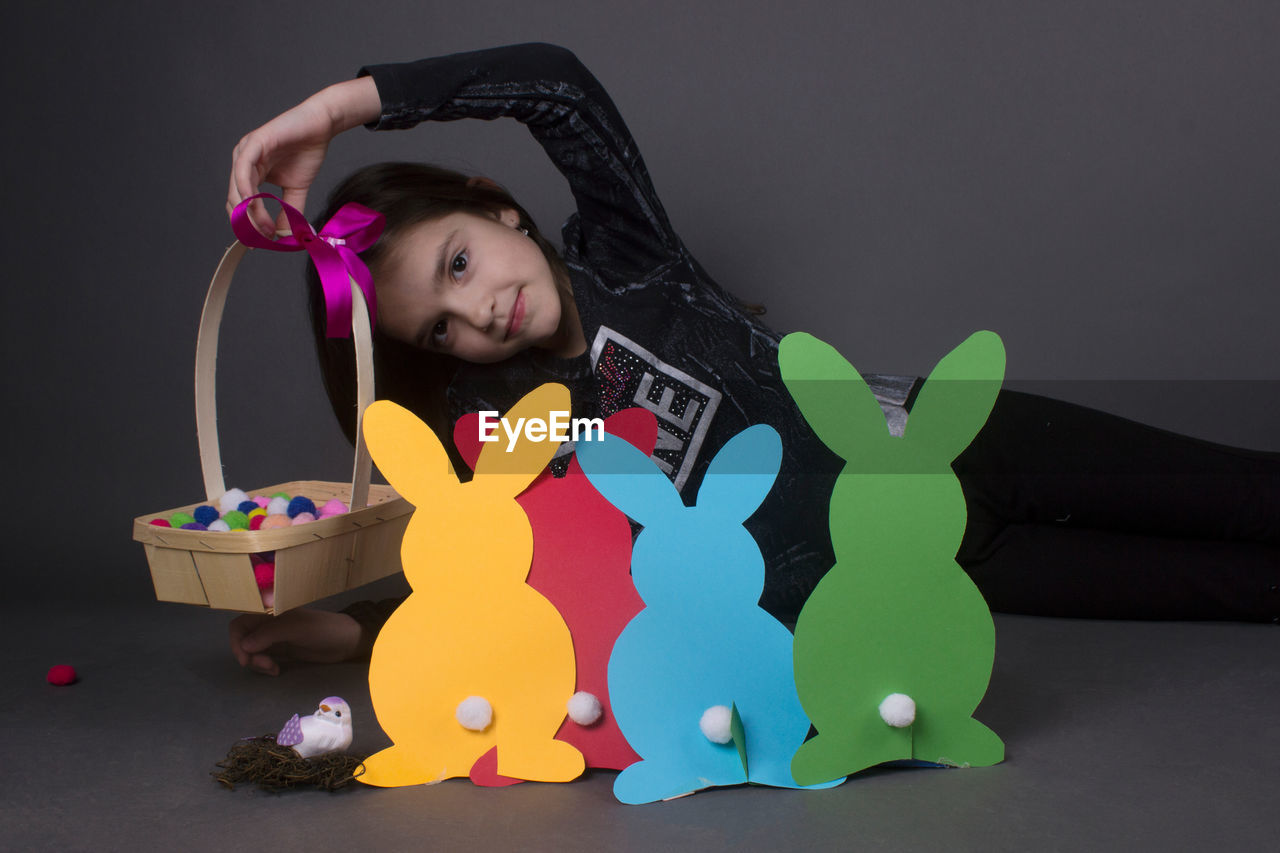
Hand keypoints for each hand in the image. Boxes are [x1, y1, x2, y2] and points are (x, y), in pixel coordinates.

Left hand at [227, 76, 380, 236]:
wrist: (321, 126)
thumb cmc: (307, 152)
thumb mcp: (297, 190)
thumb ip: (289, 211)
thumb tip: (285, 236)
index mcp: (249, 173)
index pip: (239, 205)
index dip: (248, 226)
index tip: (262, 242)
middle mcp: (242, 163)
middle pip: (234, 201)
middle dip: (248, 224)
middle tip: (264, 239)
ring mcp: (245, 152)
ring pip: (236, 189)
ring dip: (249, 213)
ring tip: (265, 228)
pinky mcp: (253, 143)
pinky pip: (243, 171)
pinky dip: (247, 191)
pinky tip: (256, 205)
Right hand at [228, 608, 365, 675]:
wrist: (346, 641)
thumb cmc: (324, 629)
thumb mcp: (297, 629)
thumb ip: (269, 634)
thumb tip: (244, 645)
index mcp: (270, 612)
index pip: (240, 623)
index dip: (237, 640)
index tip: (246, 658)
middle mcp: (269, 623)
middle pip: (243, 639)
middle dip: (248, 655)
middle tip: (265, 665)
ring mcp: (274, 638)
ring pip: (251, 651)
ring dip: (257, 662)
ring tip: (274, 669)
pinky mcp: (281, 650)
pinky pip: (262, 658)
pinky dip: (264, 666)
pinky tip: (276, 670)